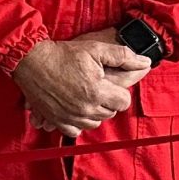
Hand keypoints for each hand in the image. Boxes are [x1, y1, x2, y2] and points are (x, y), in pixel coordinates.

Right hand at [12, 31, 150, 136]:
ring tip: (87, 97)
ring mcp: (70, 116)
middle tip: (97, 87)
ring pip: (94, 123)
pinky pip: (75, 131)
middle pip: (109, 113)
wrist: (32, 61)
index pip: (123, 102)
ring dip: (94, 112)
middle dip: (107, 101)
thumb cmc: (64, 53)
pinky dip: (78, 122)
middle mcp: (85, 108)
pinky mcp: (57, 120)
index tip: (109, 84)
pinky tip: (76, 109)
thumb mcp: (96, 49)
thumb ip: (124, 56)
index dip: (119, 92)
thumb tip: (146, 62)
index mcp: (97, 91)